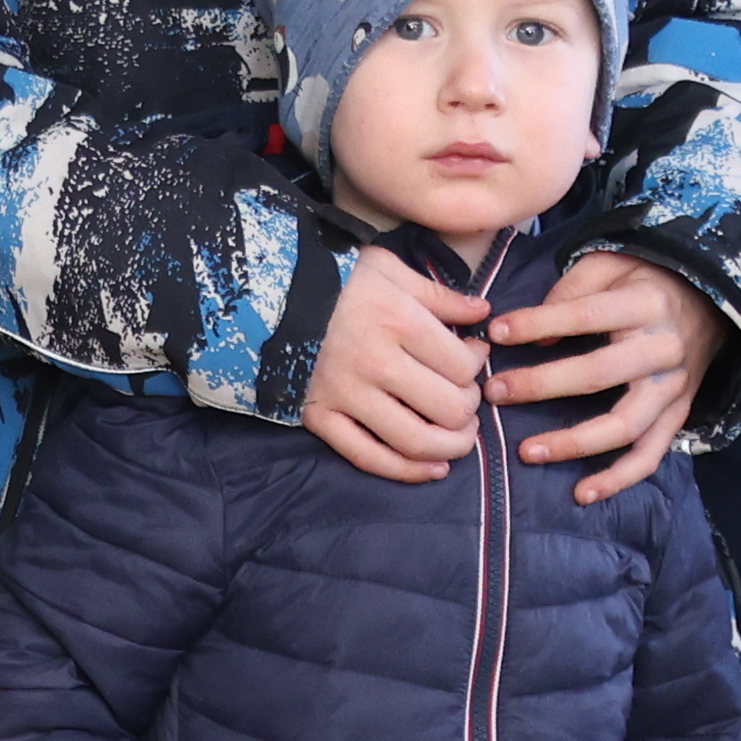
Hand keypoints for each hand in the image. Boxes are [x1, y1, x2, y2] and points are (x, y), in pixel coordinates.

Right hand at [292, 250, 484, 481]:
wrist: (259, 294)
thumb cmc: (331, 277)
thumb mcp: (387, 269)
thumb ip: (438, 294)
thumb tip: (481, 314)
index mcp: (397, 321)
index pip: (462, 365)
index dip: (477, 365)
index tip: (472, 354)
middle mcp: (375, 363)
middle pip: (448, 407)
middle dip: (468, 407)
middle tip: (466, 396)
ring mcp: (345, 395)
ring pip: (416, 440)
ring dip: (452, 445)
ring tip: (460, 435)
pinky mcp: (320, 418)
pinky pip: (369, 457)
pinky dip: (408, 471)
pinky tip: (434, 468)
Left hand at [488, 253, 725, 498]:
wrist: (710, 302)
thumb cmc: (646, 280)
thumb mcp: (612, 261)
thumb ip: (572, 290)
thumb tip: (537, 335)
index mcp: (646, 304)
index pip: (585, 315)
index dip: (537, 323)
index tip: (496, 333)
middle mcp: (663, 349)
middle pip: (599, 374)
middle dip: (541, 385)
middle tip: (494, 393)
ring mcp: (674, 389)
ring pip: (624, 426)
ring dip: (574, 443)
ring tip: (527, 452)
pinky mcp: (678, 416)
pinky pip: (650, 456)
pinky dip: (619, 479)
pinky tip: (582, 493)